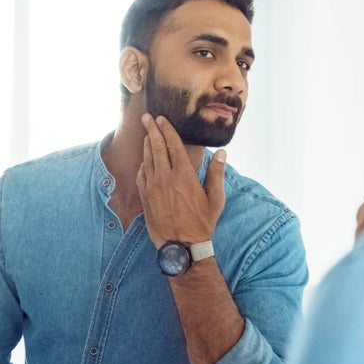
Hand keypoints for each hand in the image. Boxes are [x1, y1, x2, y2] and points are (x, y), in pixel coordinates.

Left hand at [136, 113, 226, 248]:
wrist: (181, 246)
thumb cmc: (202, 223)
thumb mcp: (216, 199)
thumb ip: (217, 173)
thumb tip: (222, 153)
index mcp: (184, 175)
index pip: (173, 145)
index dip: (167, 130)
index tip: (162, 119)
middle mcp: (166, 177)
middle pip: (157, 147)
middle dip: (152, 130)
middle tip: (147, 117)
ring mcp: (153, 187)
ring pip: (147, 158)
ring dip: (146, 143)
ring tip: (145, 133)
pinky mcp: (145, 197)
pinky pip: (141, 174)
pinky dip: (142, 162)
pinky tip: (144, 158)